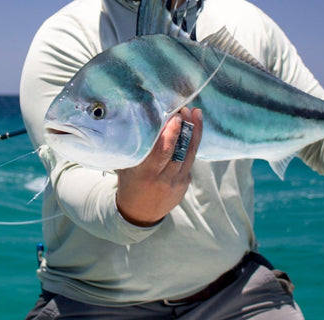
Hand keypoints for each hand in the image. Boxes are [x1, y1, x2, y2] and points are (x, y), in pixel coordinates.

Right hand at [115, 107, 202, 226]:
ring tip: (196, 114)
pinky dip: (191, 144)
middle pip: (181, 151)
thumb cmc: (129, 183)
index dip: (172, 133)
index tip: (176, 116)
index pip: (163, 151)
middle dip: (187, 128)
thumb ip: (135, 148)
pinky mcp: (186, 183)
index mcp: (147, 174)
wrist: (139, 213)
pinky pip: (190, 160)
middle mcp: (164, 179)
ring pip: (191, 154)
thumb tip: (138, 120)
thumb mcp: (127, 167)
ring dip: (195, 133)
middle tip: (187, 109)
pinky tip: (193, 129)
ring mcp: (178, 183)